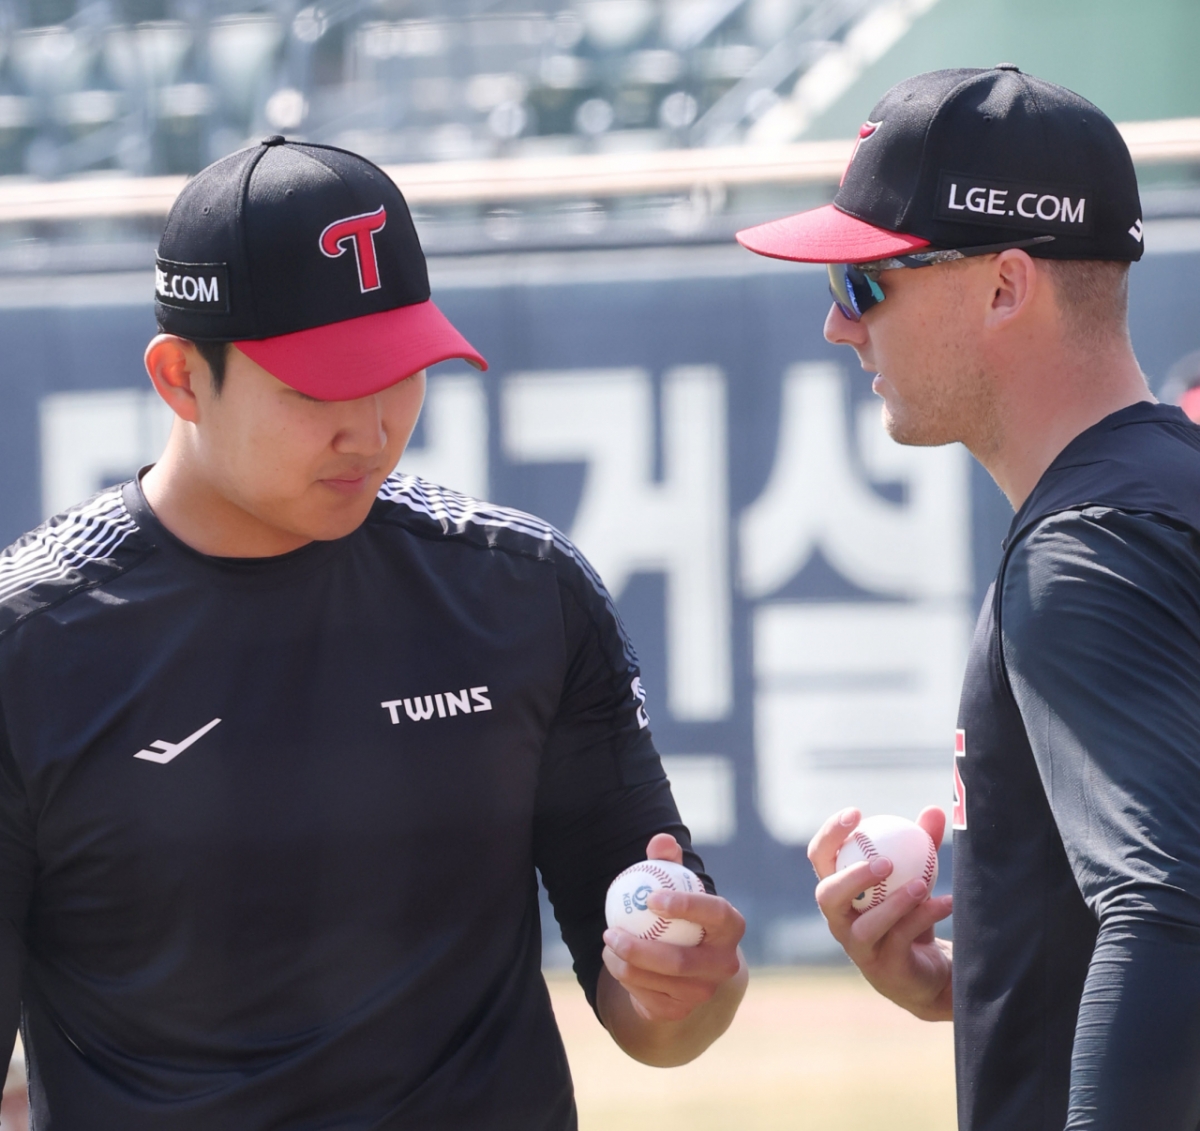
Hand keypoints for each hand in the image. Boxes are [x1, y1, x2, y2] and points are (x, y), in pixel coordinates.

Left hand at [601, 834, 745, 1022]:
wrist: (683, 963)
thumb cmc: (680, 913)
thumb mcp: (675, 886)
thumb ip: (668, 862)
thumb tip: (661, 840)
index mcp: (731, 926)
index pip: (716, 913)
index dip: (687, 906)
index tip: (651, 898)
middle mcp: (725, 964)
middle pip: (682, 961)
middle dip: (641, 949)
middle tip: (611, 931)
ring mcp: (706, 992)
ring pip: (661, 981)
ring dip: (625, 964)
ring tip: (607, 943)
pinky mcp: (682, 1011)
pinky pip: (649, 998)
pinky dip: (627, 980)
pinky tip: (613, 962)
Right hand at [808, 806, 953, 1020]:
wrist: (928, 972)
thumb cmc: (911, 915)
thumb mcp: (915, 877)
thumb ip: (922, 845)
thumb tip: (934, 809)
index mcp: (838, 890)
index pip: (820, 857)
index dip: (831, 834)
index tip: (856, 814)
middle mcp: (840, 920)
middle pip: (828, 895)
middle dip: (852, 877)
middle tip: (884, 862)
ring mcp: (859, 948)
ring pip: (864, 926)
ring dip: (894, 903)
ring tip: (921, 884)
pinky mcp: (884, 968)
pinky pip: (901, 940)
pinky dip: (924, 917)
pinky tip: (946, 902)